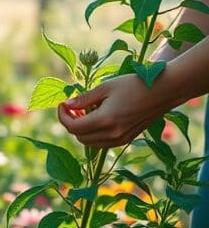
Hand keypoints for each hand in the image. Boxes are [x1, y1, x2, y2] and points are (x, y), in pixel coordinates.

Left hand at [57, 73, 172, 147]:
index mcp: (105, 121)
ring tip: (84, 112)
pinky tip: (97, 118)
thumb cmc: (134, 84)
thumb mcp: (106, 87)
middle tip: (72, 107)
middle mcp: (112, 135)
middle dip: (71, 123)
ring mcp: (120, 140)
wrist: (164, 91)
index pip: (73, 127)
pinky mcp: (126, 140)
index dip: (63, 116)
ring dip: (82, 130)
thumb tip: (67, 105)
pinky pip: (101, 143)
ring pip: (89, 143)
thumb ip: (84, 98)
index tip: (62, 104)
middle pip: (79, 137)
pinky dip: (93, 134)